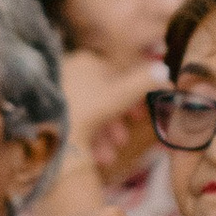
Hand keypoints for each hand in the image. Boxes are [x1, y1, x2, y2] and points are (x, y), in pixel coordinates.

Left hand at [35, 51, 164, 215]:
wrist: (48, 137)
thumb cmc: (87, 111)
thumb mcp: (123, 96)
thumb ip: (146, 82)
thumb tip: (167, 70)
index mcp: (87, 60)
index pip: (117, 73)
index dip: (133, 95)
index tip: (140, 116)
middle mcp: (69, 71)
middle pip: (103, 95)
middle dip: (117, 121)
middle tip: (124, 140)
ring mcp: (57, 91)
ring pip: (89, 111)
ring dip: (104, 135)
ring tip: (109, 155)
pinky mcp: (48, 110)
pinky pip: (73, 120)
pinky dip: (87, 137)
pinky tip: (94, 155)